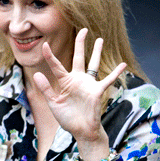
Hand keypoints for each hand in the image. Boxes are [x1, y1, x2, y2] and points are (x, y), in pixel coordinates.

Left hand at [32, 29, 125, 158]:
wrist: (81, 130)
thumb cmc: (67, 118)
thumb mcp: (53, 103)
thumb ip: (46, 89)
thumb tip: (37, 74)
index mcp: (65, 82)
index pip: (56, 66)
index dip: (50, 56)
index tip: (44, 44)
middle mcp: (77, 80)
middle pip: (78, 58)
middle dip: (80, 44)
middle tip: (83, 30)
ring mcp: (88, 84)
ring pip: (93, 64)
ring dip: (96, 52)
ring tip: (100, 39)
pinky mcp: (97, 91)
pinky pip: (108, 80)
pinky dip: (116, 73)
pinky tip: (123, 65)